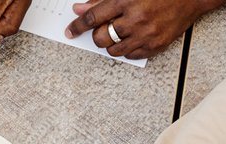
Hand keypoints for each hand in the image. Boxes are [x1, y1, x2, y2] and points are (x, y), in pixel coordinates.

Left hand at [65, 0, 225, 59]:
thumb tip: (80, 8)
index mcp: (126, 0)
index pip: (93, 18)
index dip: (77, 26)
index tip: (70, 31)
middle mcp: (135, 19)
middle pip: (101, 38)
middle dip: (97, 35)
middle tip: (102, 30)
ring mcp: (146, 34)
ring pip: (114, 50)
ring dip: (110, 44)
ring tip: (118, 34)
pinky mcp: (155, 46)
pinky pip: (130, 56)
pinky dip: (126, 50)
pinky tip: (131, 39)